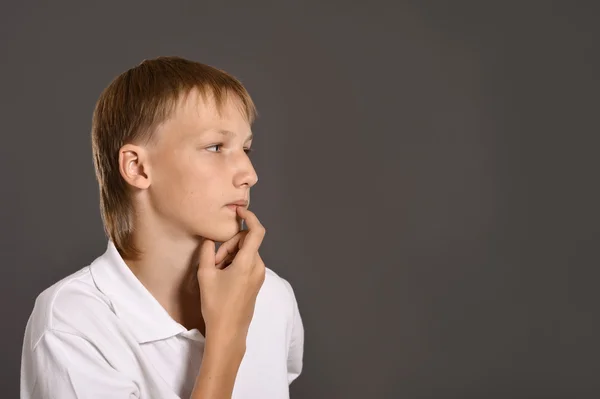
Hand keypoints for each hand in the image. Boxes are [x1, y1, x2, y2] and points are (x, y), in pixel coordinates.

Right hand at [196, 206, 265, 346]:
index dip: (250, 217)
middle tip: (213, 261)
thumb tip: (209, 238)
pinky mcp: (256, 282)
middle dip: (229, 245)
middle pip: (246, 242)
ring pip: (245, 253)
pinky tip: (222, 278)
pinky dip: (235, 264)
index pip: (257, 231)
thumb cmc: (216, 304)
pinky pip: (247, 263)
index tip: (239, 211)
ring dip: (230, 255)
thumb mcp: (206, 275)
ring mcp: (259, 275)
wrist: (228, 331)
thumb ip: (207, 251)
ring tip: (216, 272)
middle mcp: (258, 266)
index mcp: (248, 262)